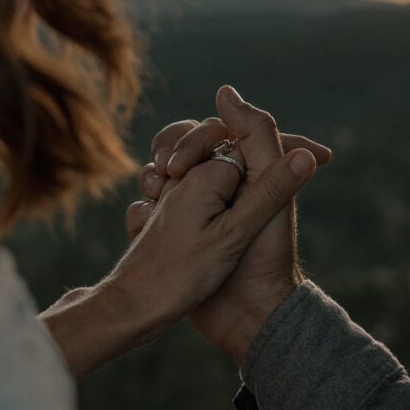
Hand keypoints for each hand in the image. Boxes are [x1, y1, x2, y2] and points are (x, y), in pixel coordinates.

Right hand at [131, 89, 331, 360]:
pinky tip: (146, 225)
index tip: (181, 162)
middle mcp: (229, 181)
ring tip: (154, 195)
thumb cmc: (265, 255)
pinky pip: (152, 206)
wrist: (247, 317)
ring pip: (166, 172)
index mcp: (254, 165)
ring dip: (154, 178)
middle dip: (174, 154)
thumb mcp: (264, 191)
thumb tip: (226, 92)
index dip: (200, 137)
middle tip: (166, 176)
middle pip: (189, 144)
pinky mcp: (182, 229)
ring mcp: (204, 206)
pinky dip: (145, 209)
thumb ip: (257, 136)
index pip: (220, 128)